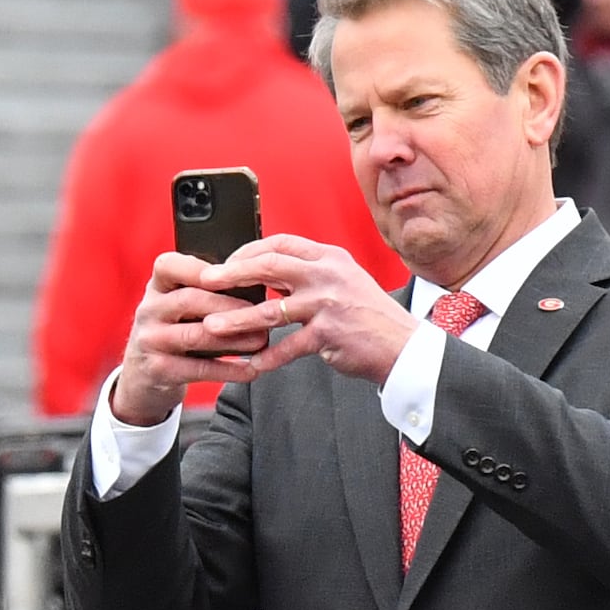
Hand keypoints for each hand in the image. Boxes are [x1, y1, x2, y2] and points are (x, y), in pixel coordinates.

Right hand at [105, 251, 277, 421]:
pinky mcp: (157, 369)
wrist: (145, 374)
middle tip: (261, 311)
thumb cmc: (175, 331)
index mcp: (157, 287)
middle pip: (189, 300)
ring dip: (233, 338)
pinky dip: (227, 370)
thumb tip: (253, 284)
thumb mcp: (179, 306)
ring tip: (260, 340)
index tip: (233, 272)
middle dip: (228, 306)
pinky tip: (249, 370)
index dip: (199, 269)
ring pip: (194, 335)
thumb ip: (206, 292)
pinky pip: (197, 369)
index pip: (169, 266)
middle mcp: (148, 310)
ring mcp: (149, 340)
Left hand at [225, 236, 420, 388]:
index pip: (281, 243)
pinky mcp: (329, 334)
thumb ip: (309, 274)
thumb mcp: (343, 282)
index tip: (226, 263)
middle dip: (232, 273)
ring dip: (236, 319)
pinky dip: (266, 359)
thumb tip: (265, 271)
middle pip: (269, 265)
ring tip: (211, 327)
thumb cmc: (368, 316)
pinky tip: (248, 366)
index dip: (248, 251)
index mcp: (330, 258)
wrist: (404, 346)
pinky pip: (287, 347)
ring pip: (270, 310)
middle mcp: (328, 275)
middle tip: (205, 282)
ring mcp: (328, 304)